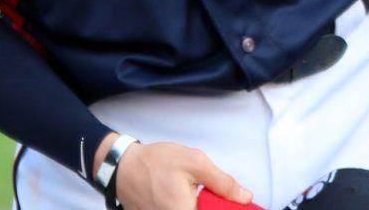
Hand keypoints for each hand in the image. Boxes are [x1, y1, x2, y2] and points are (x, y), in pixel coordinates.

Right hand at [98, 134, 250, 209]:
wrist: (124, 167)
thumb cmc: (156, 163)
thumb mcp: (194, 162)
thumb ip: (222, 181)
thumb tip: (244, 197)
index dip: (223, 208)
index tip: (231, 202)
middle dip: (209, 205)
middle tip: (206, 195)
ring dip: (199, 206)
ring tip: (189, 194)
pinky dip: (186, 206)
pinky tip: (181, 198)